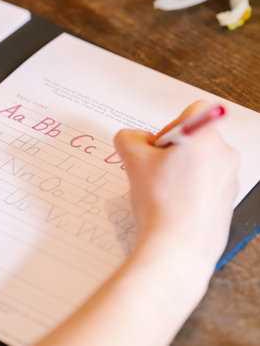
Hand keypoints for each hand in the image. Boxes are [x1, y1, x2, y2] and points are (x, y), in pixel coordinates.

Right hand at [114, 100, 239, 273]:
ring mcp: (230, 178)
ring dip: (183, 168)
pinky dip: (194, 186)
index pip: (195, 111)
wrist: (178, 247)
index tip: (161, 147)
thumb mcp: (133, 162)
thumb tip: (135, 139)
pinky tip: (176, 203)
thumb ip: (129, 138)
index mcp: (205, 138)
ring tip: (165, 190)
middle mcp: (225, 154)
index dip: (173, 124)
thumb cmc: (162, 203)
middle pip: (197, 137)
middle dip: (174, 149)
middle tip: (157, 170)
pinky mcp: (229, 198)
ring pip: (202, 160)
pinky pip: (210, 181)